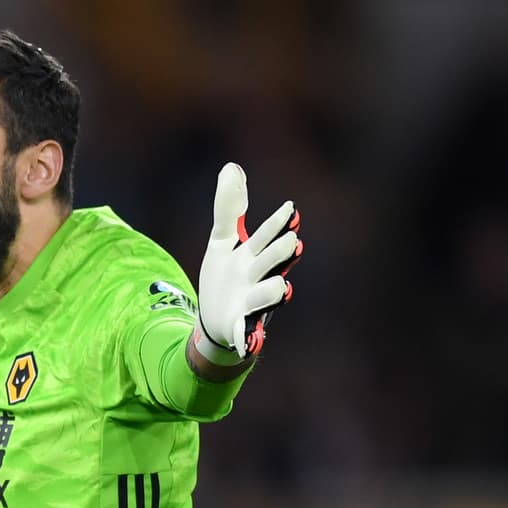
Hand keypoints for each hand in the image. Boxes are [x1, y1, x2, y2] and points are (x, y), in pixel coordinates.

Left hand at [195, 162, 301, 361]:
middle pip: (271, 263)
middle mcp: (257, 279)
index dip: (277, 225)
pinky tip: (249, 340)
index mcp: (252, 257)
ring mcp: (252, 305)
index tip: (291, 211)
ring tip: (281, 286)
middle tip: (292, 243)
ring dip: (273, 292)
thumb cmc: (226, 278)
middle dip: (281, 254)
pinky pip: (247, 333)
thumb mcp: (221, 242)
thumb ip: (228, 209)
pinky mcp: (241, 329)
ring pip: (266, 297)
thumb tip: (232, 167)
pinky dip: (249, 338)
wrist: (215, 322)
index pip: (266, 236)